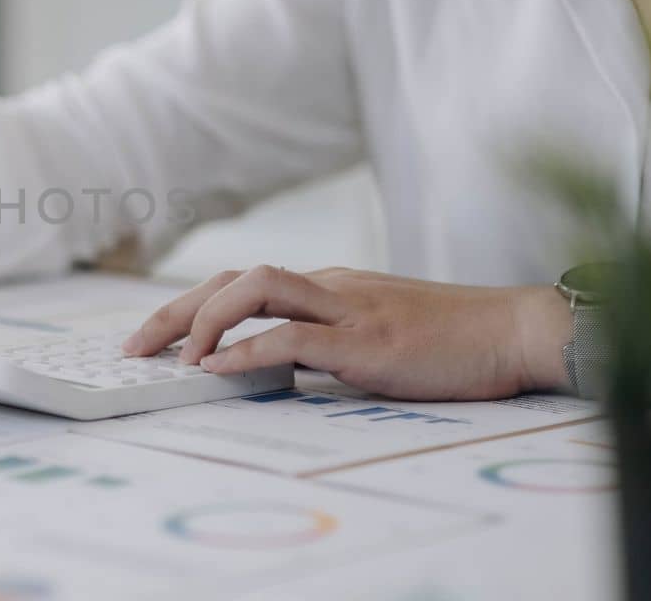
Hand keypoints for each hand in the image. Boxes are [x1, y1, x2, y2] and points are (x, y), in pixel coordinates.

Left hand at [121, 266, 572, 400]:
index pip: (239, 283)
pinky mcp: (369, 341)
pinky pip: (294, 335)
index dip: (187, 307)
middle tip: (134, 347)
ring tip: (178, 359)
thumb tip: (271, 369)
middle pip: (231, 279)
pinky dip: (249, 349)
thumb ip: (323, 345)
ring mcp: (348, 307)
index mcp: (326, 285)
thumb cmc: (451, 340)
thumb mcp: (373, 337)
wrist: (516, 331)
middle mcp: (328, 285)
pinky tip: (220, 369)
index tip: (152, 340)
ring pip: (255, 288)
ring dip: (204, 320)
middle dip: (173, 310)